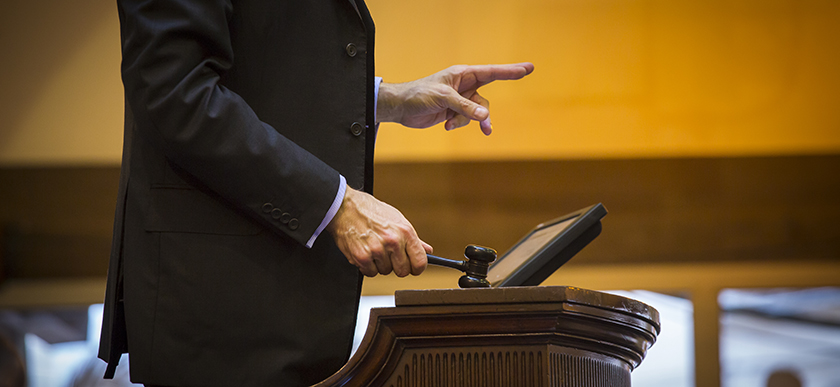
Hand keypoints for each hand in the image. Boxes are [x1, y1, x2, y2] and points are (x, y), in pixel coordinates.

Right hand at [326, 186, 432, 276]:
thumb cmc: (370, 211)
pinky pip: (370, 272)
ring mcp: (377, 250)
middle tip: (389, 256)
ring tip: (373, 248)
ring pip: (385, 272)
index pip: (420, 262)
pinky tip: (365, 252)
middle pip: (403, 271)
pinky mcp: (362, 257)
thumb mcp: (397, 219)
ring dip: (380, 264)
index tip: (413, 268)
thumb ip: (413, 238)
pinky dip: (367, 266)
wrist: (344, 207)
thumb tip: (427, 251)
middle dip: (397, 266)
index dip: (417, 268)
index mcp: (405, 231)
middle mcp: (393, 241)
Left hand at [377, 62, 533, 134]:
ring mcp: (460, 100)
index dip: (510, 71)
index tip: (527, 68)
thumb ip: (465, 107)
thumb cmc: (419, 94)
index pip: (491, 72)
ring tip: (451, 124)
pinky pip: (466, 120)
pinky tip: (445, 125)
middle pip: (484, 98)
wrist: (401, 108)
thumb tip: (485, 117)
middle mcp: (463, 86)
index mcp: (462, 74)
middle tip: (488, 122)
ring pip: (476, 113)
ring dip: (467, 121)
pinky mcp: (454, 112)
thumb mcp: (443, 98)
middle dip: (486, 110)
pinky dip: (457, 123)